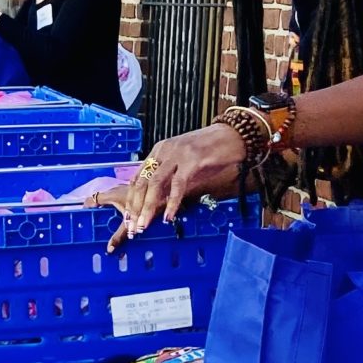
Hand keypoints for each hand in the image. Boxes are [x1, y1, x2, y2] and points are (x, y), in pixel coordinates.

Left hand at [107, 122, 249, 246]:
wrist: (234, 135)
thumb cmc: (211, 152)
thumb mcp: (184, 165)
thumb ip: (170, 181)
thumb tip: (159, 203)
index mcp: (159, 151)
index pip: (138, 178)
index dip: (131, 200)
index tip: (128, 219)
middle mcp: (164, 151)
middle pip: (142, 183)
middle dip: (135, 208)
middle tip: (132, 228)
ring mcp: (178, 155)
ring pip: (155, 184)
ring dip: (148, 207)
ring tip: (143, 225)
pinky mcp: (192, 160)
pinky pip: (178, 185)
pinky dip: (172, 202)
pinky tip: (168, 216)